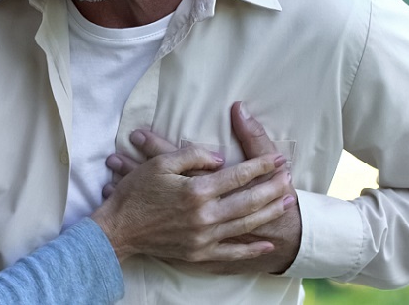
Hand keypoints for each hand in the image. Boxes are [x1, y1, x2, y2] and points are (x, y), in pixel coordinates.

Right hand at [106, 102, 301, 273]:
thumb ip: (191, 155)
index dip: (260, 166)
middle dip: (273, 188)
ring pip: (245, 224)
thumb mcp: (159, 164)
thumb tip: (219, 158)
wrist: (118, 229)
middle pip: (249, 200)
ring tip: (287, 202)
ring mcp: (204, 237)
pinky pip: (232, 252)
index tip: (278, 159)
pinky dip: (251, 250)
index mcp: (196, 191)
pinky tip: (267, 244)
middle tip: (290, 178)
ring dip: (269, 213)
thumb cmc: (136, 193)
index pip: (237, 175)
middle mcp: (204, 215)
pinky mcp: (199, 253)